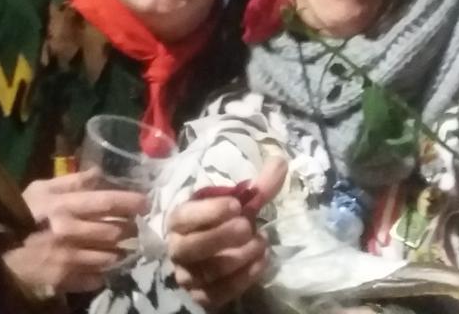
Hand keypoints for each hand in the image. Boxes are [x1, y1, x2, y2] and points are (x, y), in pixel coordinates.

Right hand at [6, 169, 147, 292]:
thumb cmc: (18, 215)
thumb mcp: (40, 190)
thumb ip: (71, 181)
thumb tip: (99, 172)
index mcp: (64, 207)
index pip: (108, 202)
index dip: (131, 202)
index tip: (146, 203)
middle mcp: (71, 233)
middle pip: (116, 231)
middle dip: (129, 228)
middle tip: (132, 226)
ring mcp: (69, 259)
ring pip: (111, 256)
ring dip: (119, 251)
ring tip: (119, 246)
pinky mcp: (65, 280)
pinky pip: (97, 278)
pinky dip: (103, 272)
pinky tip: (99, 265)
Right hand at [167, 157, 287, 310]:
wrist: (221, 254)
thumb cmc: (224, 222)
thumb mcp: (238, 203)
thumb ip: (258, 187)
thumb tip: (281, 162)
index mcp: (179, 220)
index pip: (183, 217)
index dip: (209, 212)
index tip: (236, 204)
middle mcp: (178, 250)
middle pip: (191, 248)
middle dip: (221, 236)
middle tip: (247, 226)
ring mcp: (188, 276)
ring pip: (208, 272)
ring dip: (238, 257)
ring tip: (261, 242)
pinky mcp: (202, 297)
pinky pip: (219, 293)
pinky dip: (243, 279)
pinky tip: (262, 261)